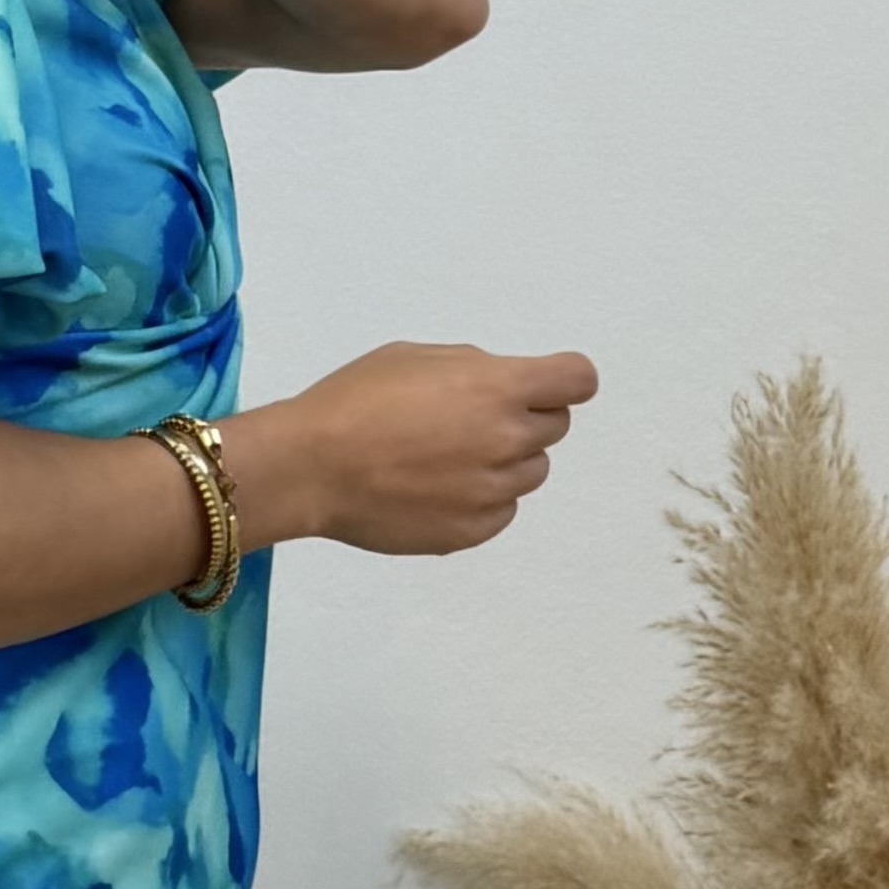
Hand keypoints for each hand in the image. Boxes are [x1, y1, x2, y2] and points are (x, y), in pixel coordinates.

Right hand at [269, 342, 598, 556]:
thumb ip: (473, 369)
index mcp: (498, 388)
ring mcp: (493, 492)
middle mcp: (507, 440)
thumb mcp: (415, 357)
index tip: (546, 385)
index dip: (564, 380)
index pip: (578, 380)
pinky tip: (434, 488)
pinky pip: (502, 510)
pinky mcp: (473, 531)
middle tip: (469, 419)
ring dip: (504, 461)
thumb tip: (501, 386)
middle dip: (524, 417)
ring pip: (531, 472)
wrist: (310, 467)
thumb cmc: (353, 401)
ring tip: (445, 458)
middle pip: (555, 426)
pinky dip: (481, 498)